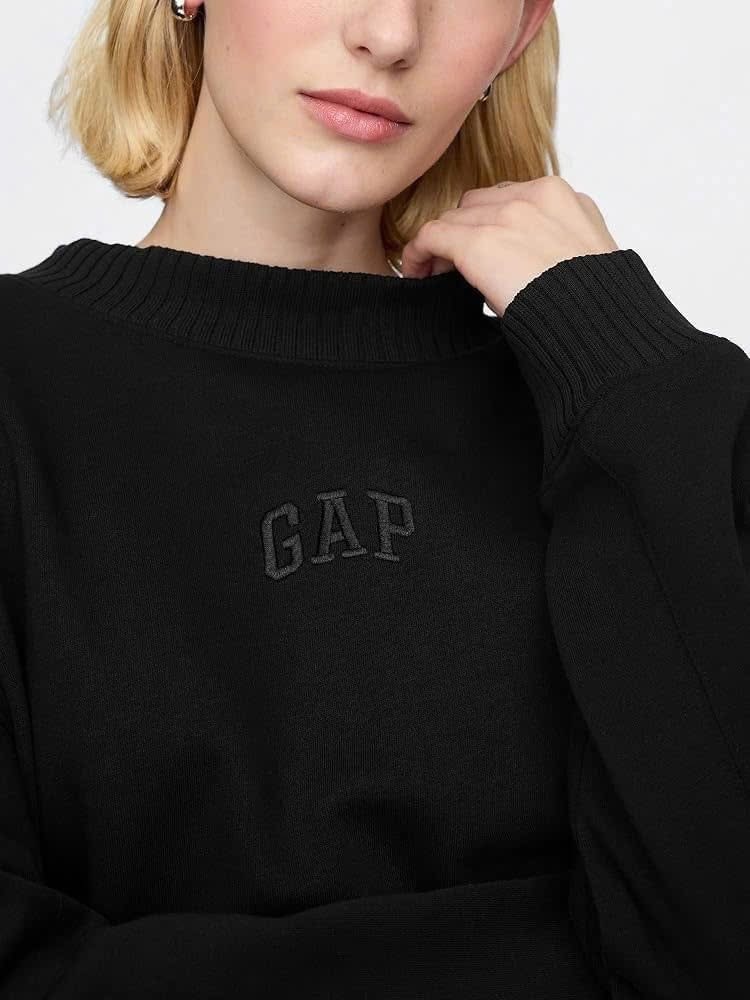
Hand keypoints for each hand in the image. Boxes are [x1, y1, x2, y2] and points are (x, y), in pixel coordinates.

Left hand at [399, 176, 619, 317]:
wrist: (595, 324)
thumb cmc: (596, 309)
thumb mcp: (589, 263)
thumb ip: (562, 248)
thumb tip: (543, 265)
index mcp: (563, 198)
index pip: (511, 199)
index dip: (490, 226)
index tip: (484, 256)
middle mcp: (533, 196)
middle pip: (479, 204)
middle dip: (466, 232)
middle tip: (456, 268)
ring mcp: (506, 216)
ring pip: (454, 219)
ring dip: (442, 245)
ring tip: (434, 275)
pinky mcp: (479, 241)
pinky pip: (432, 235)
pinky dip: (418, 252)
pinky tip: (416, 273)